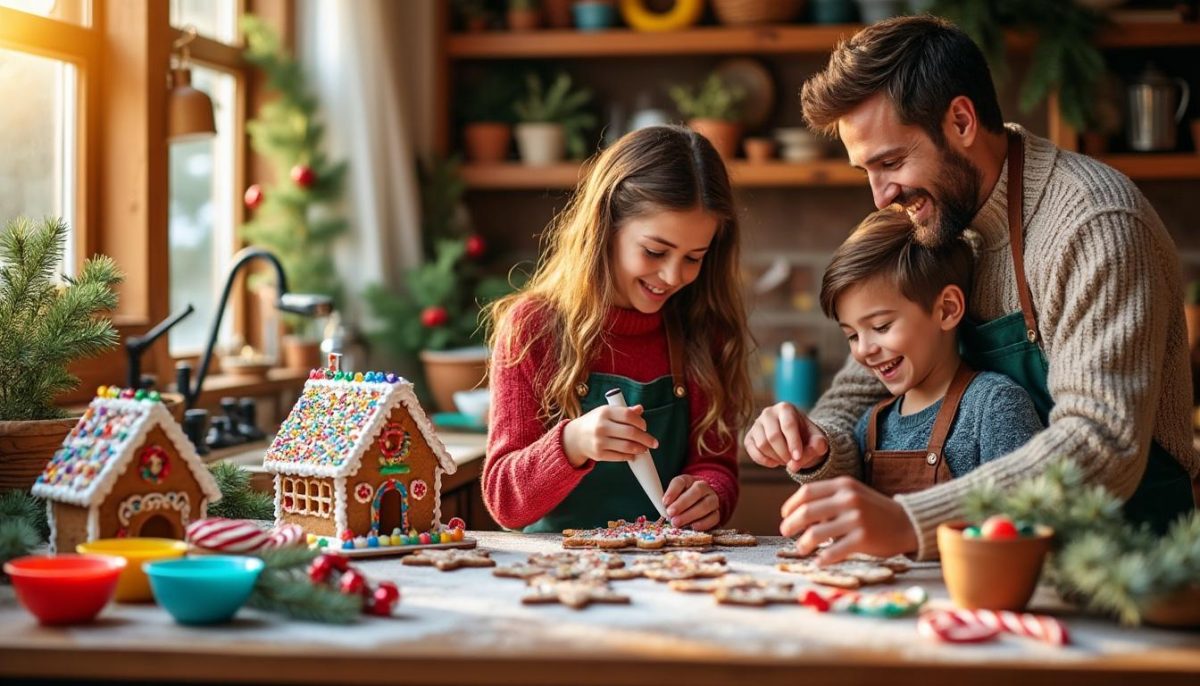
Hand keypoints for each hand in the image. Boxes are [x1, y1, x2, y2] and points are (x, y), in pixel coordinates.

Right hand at [562, 404, 657, 467]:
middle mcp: (601, 426)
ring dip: (640, 449)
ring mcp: (599, 441)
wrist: (575, 437)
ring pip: (627, 446)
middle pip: (630, 433)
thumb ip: (624, 411)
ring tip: (645, 449)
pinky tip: (634, 454)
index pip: (628, 416)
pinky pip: (619, 456)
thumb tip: (640, 409)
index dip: (641, 422)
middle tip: (654, 442)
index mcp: (605, 412)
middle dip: (646, 438)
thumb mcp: (606, 412)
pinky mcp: (599, 454)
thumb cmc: (595, 422)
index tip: (645, 427)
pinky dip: (630, 456)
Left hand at [662, 475, 718, 530]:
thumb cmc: (682, 501)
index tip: (664, 502)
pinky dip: (703, 523)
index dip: (672, 491)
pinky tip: (693, 526)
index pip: (681, 482)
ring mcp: (712, 499)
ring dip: (690, 515)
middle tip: (670, 513)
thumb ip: (668, 502)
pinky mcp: (717, 513)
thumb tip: (664, 511)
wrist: (702, 504)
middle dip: (682, 503)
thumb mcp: (673, 497)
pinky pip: (713, 517)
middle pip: (696, 491)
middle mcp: (703, 487)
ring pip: (705, 504)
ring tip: (677, 522)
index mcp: (688, 480)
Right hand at [743, 402, 829, 472]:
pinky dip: (764, 461)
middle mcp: (768, 412)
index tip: (798, 458)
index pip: (788, 425)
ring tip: (786, 460)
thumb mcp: (818, 441)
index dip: (793, 443)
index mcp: (786, 408)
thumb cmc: (807, 437)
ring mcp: (756, 424)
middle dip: (784, 454)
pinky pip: (752, 451)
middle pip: (773, 436)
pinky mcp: (749, 436)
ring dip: (776, 458)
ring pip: (762, 445)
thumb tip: (794, 465)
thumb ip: (815, 449)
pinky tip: (775, 462)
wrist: (796, 437)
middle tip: (793, 462)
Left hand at [779, 476, 917, 563]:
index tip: (784, 515)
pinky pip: (834, 551)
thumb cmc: (874, 511)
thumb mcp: (853, 495)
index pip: (806, 492)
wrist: (907, 523)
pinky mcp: (863, 538)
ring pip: (816, 533)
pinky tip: (818, 562)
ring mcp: (856, 519)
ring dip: (803, 543)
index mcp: (843, 485)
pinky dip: (822, 558)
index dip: (790, 505)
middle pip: (806, 512)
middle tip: (784, 532)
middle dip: (790, 524)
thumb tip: (799, 514)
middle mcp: (848, 499)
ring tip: (801, 549)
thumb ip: (829, 499)